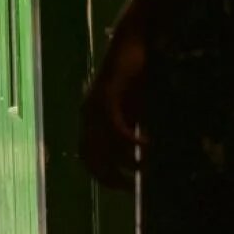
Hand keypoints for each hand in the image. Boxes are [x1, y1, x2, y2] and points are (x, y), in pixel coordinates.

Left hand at [80, 13, 147, 190]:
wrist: (132, 44)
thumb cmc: (134, 76)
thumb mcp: (131, 109)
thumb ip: (129, 128)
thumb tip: (137, 156)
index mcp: (89, 118)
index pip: (86, 157)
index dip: (101, 176)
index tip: (122, 188)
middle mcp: (87, 114)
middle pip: (89, 156)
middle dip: (108, 176)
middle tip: (130, 188)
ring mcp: (94, 105)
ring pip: (102, 145)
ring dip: (123, 161)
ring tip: (143, 167)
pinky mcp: (107, 96)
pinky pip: (116, 127)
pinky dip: (131, 141)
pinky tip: (147, 145)